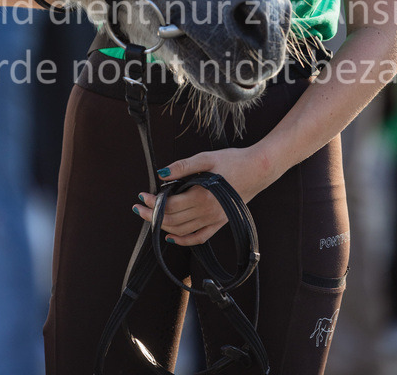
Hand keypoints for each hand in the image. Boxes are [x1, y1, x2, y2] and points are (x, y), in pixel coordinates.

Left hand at [132, 145, 269, 246]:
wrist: (258, 170)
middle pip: (172, 220)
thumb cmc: (233, 161)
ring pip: (182, 230)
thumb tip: (162, 174)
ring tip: (149, 218)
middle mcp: (206, 212)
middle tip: (138, 208)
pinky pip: (199, 238)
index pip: (169, 205)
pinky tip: (171, 236)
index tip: (141, 196)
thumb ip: (183, 167)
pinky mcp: (220, 223)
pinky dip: (183, 240)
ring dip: (163, 226)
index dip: (153, 203)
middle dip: (152, 215)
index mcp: (201, 196)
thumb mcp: (206, 158)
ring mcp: (214, 220)